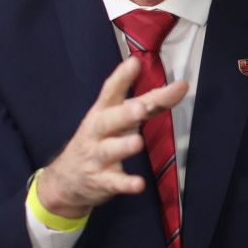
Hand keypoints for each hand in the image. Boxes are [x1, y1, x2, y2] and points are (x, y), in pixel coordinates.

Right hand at [37, 55, 188, 217]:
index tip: (134, 63)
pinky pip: (114, 183)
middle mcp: (97, 132)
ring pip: (109, 150)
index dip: (121, 78)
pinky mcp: (101, 181)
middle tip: (140, 108)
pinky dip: (126, 184)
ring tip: (137, 143)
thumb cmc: (100, 141)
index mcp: (102, 112)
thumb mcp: (118, 118)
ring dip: (123, 146)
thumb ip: (150, 102)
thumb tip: (181, 85)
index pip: (110, 92)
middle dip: (123, 114)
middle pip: (108, 120)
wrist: (66, 180)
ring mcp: (97, 157)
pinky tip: (138, 184)